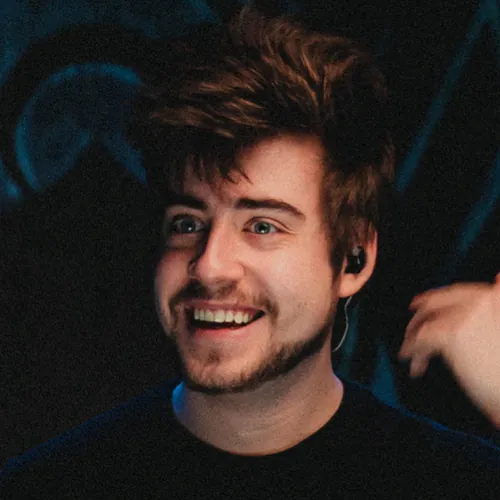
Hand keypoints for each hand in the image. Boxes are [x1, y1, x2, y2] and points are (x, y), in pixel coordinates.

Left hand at [399, 273, 499, 427]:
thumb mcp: (498, 336)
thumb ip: (486, 318)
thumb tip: (478, 295)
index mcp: (495, 299)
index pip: (460, 292)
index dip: (439, 297)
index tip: (422, 302)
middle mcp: (482, 300)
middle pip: (439, 301)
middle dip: (420, 314)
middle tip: (410, 327)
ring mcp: (467, 314)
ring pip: (427, 322)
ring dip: (415, 338)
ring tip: (411, 354)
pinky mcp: (452, 333)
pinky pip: (422, 338)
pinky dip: (414, 352)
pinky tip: (416, 366)